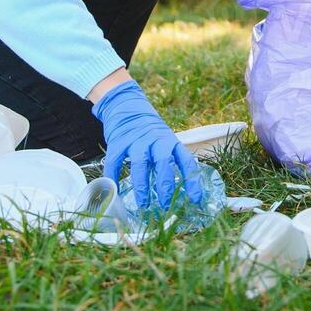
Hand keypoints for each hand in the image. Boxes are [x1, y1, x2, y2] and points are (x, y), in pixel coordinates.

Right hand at [93, 80, 204, 212]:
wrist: (127, 105)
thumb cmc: (149, 131)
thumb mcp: (164, 140)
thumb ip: (170, 160)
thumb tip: (180, 191)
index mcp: (171, 141)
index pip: (186, 161)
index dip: (192, 181)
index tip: (196, 200)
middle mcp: (156, 140)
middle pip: (163, 162)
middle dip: (165, 185)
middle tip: (166, 204)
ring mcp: (136, 140)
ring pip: (140, 163)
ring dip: (142, 186)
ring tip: (144, 204)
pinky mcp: (118, 142)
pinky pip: (115, 162)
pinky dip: (114, 177)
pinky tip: (115, 191)